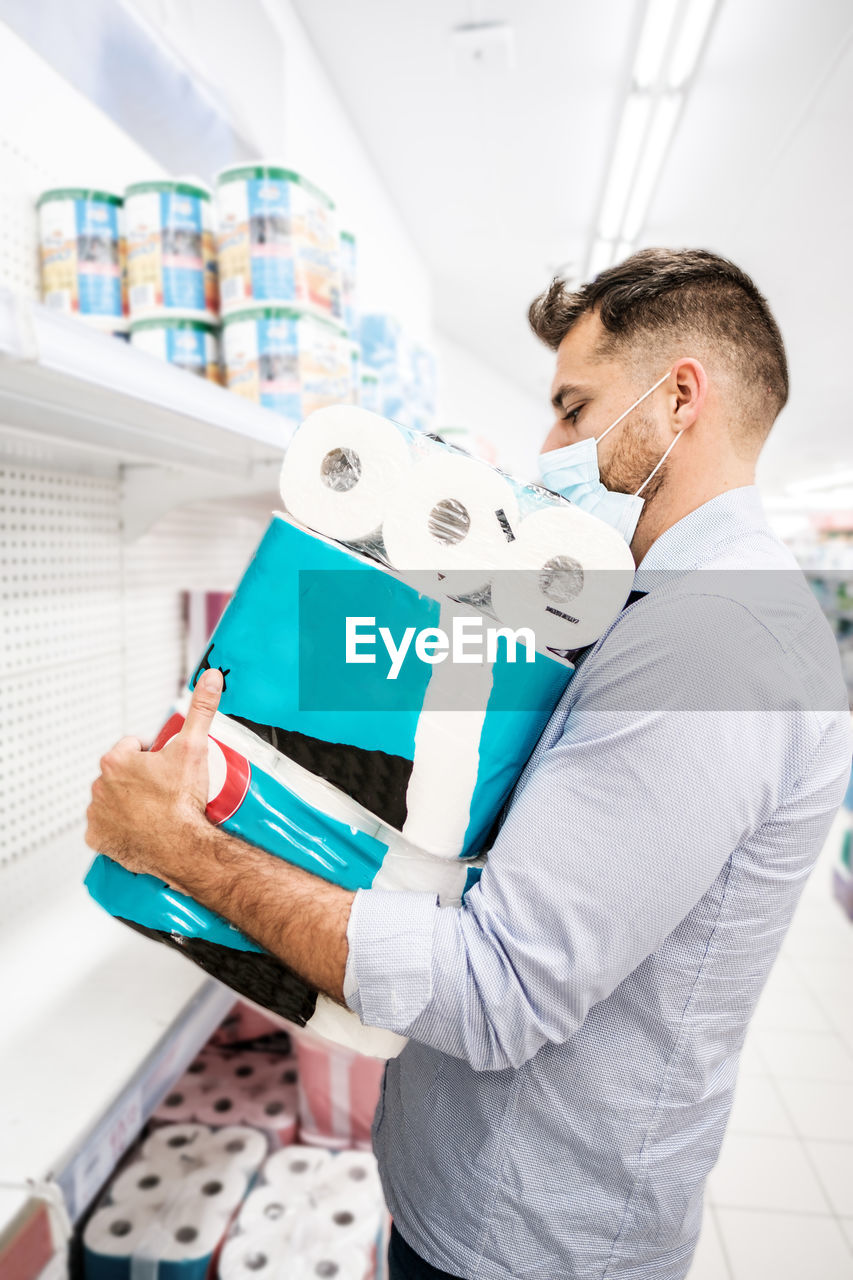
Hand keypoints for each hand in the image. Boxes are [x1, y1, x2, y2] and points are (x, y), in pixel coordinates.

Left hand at [85, 668, 223, 884]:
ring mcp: (97, 813)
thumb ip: (201, 709)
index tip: (167, 769)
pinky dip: (117, 830)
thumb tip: (211, 679)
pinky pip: (104, 830)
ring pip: (113, 800)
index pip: (133, 747)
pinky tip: (137, 830)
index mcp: (117, 760)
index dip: (153, 756)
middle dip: (140, 780)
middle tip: (166, 791)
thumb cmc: (183, 801)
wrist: (182, 847)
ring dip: (128, 803)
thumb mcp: (195, 747)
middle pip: (122, 774)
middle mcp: (100, 785)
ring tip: (155, 812)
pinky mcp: (97, 838)